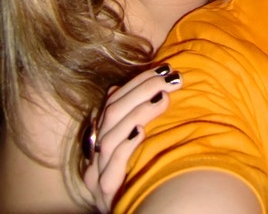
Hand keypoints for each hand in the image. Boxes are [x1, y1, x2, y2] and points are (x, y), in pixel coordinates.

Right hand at [83, 64, 182, 212]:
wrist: (148, 210)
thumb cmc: (144, 175)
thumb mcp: (136, 144)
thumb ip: (131, 117)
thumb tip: (119, 86)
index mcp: (101, 138)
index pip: (114, 100)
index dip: (138, 81)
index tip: (165, 68)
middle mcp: (95, 154)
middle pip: (112, 112)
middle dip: (143, 90)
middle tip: (171, 79)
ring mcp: (98, 175)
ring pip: (110, 134)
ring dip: (139, 111)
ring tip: (164, 99)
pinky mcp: (106, 194)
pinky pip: (111, 165)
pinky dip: (126, 145)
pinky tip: (142, 131)